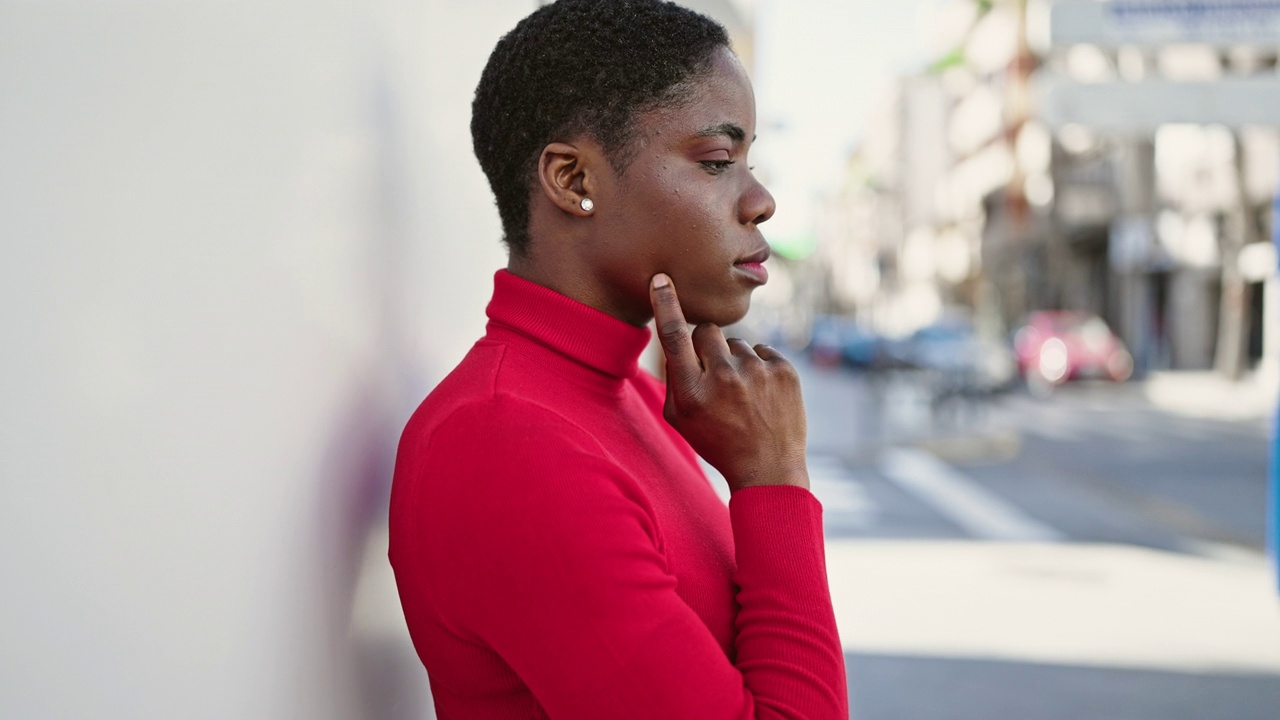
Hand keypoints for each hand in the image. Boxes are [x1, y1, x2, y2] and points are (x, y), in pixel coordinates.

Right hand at [649, 273, 807, 492]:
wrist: (768, 468)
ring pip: (736, 342)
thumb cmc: (717, 441)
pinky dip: (759, 367)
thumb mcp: (681, 419)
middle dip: (706, 345)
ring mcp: (757, 372)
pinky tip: (761, 394)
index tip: (662, 279)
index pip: (675, 337)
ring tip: (743, 394)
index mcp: (693, 392)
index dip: (666, 304)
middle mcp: (724, 378)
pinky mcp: (784, 370)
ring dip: (735, 361)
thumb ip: (673, 379)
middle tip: (714, 373)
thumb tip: (675, 340)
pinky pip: (762, 350)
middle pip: (707, 331)